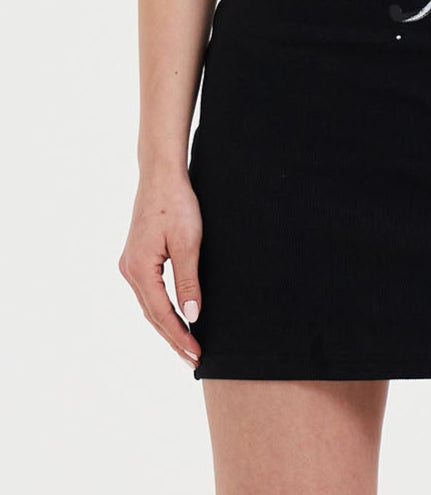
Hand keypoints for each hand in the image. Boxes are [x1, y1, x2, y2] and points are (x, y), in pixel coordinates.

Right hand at [118, 174, 203, 368]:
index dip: (179, 336)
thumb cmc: (176, 203)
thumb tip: (192, 317)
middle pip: (152, 314)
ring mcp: (131, 263)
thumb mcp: (188, 243)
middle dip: (173, 338)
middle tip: (195, 359)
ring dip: (167, 325)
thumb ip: (188, 281)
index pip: (161, 314)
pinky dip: (162, 308)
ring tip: (187, 346)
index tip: (196, 355)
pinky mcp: (137, 256)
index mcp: (139, 268)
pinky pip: (149, 291)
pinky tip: (174, 316)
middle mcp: (130, 269)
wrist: (161, 175)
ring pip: (150, 304)